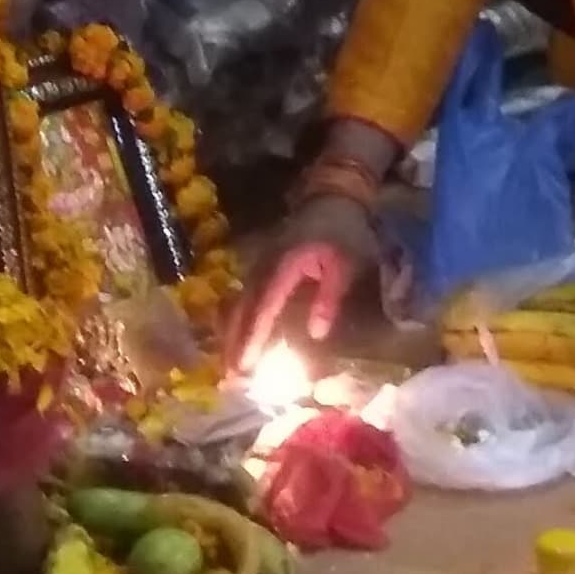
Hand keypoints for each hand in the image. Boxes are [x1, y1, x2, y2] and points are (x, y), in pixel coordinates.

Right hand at [229, 192, 379, 365]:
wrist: (331, 197)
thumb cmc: (343, 232)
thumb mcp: (345, 265)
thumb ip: (330, 298)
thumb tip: (316, 333)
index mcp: (283, 267)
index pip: (263, 308)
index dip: (253, 337)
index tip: (244, 365)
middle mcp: (264, 266)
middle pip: (243, 309)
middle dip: (235, 342)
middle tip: (230, 376)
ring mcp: (259, 264)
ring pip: (238, 303)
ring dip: (232, 333)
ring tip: (229, 365)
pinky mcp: (260, 266)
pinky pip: (243, 296)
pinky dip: (238, 319)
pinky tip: (236, 337)